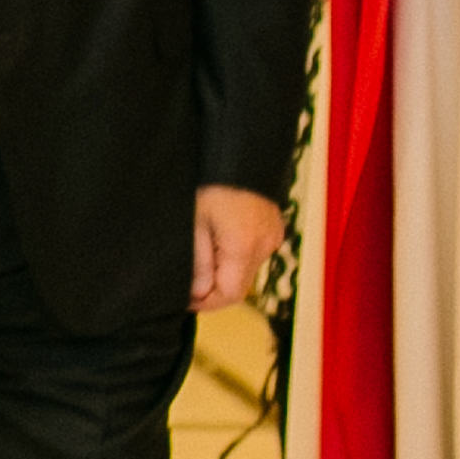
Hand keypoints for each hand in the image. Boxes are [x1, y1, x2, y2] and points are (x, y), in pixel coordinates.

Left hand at [191, 184, 283, 310]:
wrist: (238, 155)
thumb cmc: (210, 185)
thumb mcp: (195, 224)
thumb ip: (199, 262)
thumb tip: (199, 293)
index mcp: (244, 247)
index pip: (230, 295)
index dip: (206, 303)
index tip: (185, 300)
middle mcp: (265, 246)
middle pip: (240, 285)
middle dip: (213, 290)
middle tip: (188, 285)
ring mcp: (273, 237)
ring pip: (247, 270)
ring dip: (225, 272)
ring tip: (201, 260)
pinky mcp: (274, 228)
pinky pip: (255, 253)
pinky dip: (237, 257)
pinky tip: (219, 242)